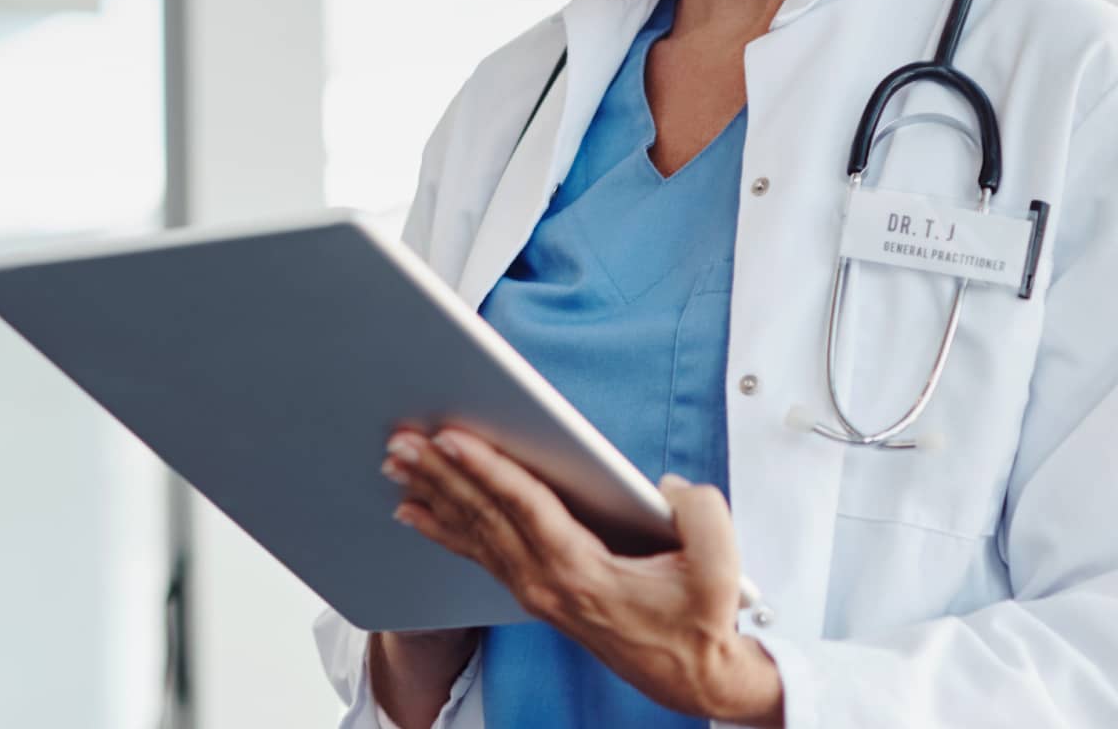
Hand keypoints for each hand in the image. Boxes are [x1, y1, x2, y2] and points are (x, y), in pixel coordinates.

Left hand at [380, 428, 783, 725]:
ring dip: (433, 494)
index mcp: (583, 573)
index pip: (525, 509)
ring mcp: (536, 591)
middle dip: (440, 475)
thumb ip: (699, 513)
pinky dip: (443, 527)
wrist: (694, 678)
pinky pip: (479, 552)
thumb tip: (664, 485)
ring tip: (396, 463)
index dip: (487, 470)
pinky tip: (416, 510)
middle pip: (484, 517)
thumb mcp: (721, 567)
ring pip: (474, 533)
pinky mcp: (537, 592)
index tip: (451, 438)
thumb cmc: (702, 620)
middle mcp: (547, 583)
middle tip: (401, 439)